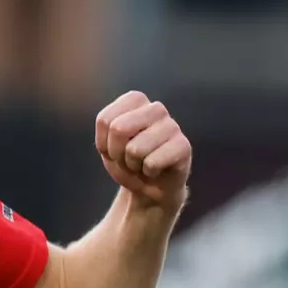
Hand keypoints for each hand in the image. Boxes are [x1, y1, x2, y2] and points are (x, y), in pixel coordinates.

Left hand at [95, 91, 191, 208]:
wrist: (148, 186)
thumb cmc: (125, 160)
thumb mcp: (105, 144)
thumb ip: (108, 129)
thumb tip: (120, 128)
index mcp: (135, 101)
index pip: (105, 119)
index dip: (103, 142)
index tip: (114, 147)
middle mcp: (155, 108)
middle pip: (118, 129)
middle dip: (116, 153)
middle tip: (127, 158)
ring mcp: (172, 126)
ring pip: (134, 149)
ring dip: (132, 164)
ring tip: (141, 163)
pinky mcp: (184, 146)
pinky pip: (152, 162)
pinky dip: (148, 172)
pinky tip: (155, 169)